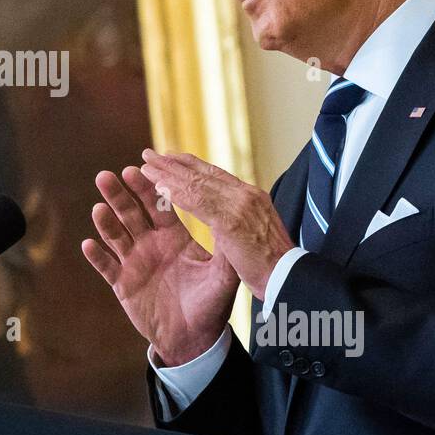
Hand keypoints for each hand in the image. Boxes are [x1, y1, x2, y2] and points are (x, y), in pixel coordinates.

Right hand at [82, 165, 239, 365]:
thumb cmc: (211, 305)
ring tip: (99, 207)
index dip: (148, 187)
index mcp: (174, 237)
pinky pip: (106, 267)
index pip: (159, 205)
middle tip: (108, 175)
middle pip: (132, 213)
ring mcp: (135, 263)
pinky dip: (97, 256)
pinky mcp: (123, 284)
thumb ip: (226, 248)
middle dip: (120, 194)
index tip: (139, 168)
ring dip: (106, 221)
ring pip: (116, 235)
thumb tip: (232, 218)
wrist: (194, 339)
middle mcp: (151, 244)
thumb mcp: (223, 275)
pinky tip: (89, 244)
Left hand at [139, 149, 293, 299]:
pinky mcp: (231, 220)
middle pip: (202, 173)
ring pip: (196, 183)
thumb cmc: (274, 266)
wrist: (290, 280)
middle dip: (173, 163)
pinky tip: (158, 187)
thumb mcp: (257, 234)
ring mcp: (239, 205)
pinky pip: (197, 202)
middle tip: (149, 154)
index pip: (216, 175)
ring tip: (145, 165)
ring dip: (168, 173)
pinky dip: (176, 193)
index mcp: (252, 197)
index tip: (171, 158)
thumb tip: (228, 219)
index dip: (191, 166)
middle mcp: (246, 194)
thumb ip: (241, 220)